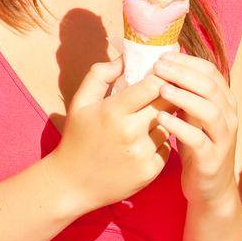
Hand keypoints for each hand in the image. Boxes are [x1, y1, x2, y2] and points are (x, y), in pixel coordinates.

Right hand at [50, 49, 171, 214]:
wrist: (71, 184)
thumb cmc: (77, 138)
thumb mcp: (80, 102)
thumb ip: (101, 74)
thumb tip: (126, 56)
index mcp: (113, 112)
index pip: (153, 85)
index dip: (162, 75)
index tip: (163, 71)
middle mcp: (130, 132)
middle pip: (167, 102)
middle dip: (169, 93)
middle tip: (167, 89)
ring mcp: (142, 154)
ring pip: (170, 124)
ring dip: (165, 118)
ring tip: (151, 117)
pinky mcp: (150, 171)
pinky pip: (167, 147)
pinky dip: (160, 142)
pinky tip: (145, 141)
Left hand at [150, 51, 238, 206]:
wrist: (210, 188)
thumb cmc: (197, 146)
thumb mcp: (193, 116)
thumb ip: (186, 94)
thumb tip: (165, 65)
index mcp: (225, 102)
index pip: (210, 72)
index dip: (187, 61)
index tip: (162, 56)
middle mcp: (229, 117)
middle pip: (210, 87)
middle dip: (183, 74)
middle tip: (158, 67)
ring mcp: (223, 138)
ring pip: (209, 110)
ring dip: (184, 96)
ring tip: (160, 88)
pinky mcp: (212, 159)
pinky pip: (198, 139)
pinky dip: (179, 126)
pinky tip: (161, 117)